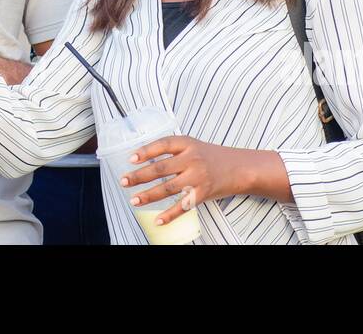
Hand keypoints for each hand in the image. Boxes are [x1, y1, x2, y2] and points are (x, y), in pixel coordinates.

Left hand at [120, 136, 251, 226]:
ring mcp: (198, 177)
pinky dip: (170, 214)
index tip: (131, 158)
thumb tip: (143, 159)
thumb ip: (172, 150)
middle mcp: (192, 159)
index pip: (162, 145)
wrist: (239, 168)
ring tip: (134, 199)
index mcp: (187, 143)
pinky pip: (183, 206)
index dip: (145, 151)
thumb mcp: (192, 145)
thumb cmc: (211, 156)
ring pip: (168, 188)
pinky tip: (158, 219)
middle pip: (161, 168)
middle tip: (124, 181)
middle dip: (140, 176)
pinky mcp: (203, 193)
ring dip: (149, 195)